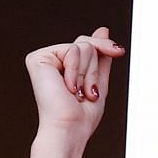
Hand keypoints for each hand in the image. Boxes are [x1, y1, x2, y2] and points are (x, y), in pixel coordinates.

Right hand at [26, 29, 123, 146]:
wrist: (69, 128)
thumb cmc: (82, 115)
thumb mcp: (98, 81)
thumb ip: (100, 56)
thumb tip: (103, 30)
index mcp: (65, 66)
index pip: (89, 44)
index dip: (105, 47)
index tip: (118, 51)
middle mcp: (53, 60)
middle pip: (88, 44)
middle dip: (96, 70)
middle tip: (87, 91)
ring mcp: (44, 58)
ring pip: (84, 47)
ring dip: (88, 74)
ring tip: (77, 92)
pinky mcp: (38, 58)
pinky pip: (73, 50)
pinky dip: (77, 72)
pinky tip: (67, 87)